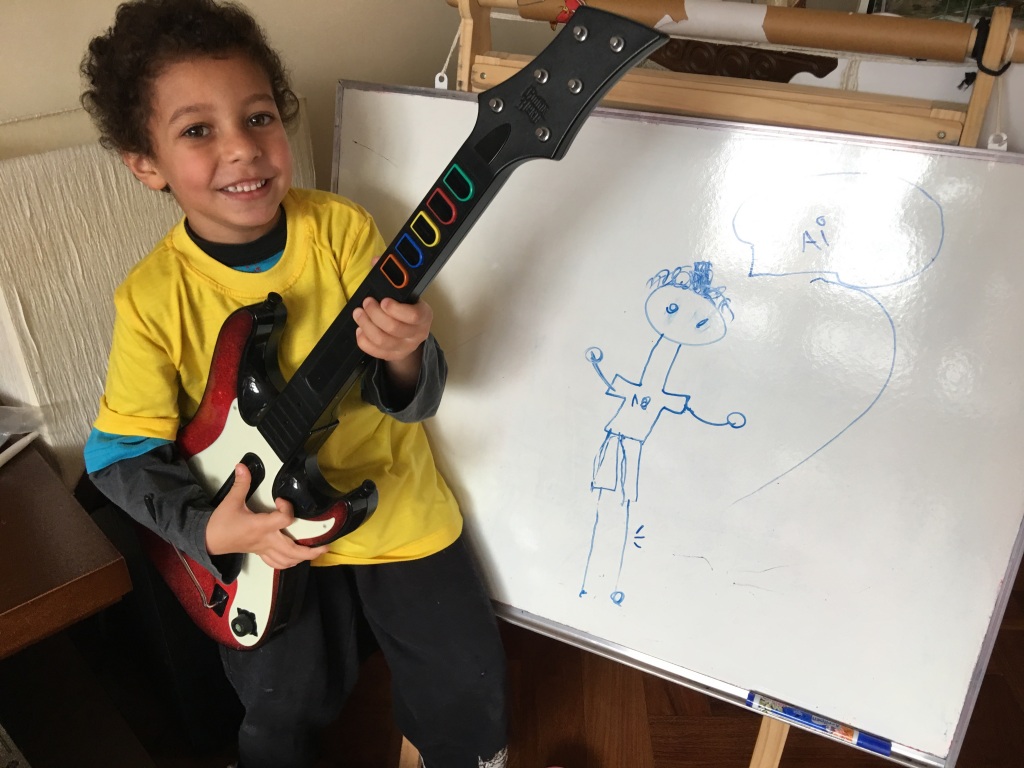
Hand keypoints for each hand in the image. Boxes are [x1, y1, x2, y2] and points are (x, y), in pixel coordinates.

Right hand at [205, 463, 328, 568]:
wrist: (208, 540)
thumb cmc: (220, 524)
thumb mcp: (231, 501)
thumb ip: (241, 484)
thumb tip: (243, 467)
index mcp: (261, 527)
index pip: (284, 520)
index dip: (288, 509)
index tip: (282, 500)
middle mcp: (266, 540)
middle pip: (293, 550)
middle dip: (311, 549)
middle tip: (325, 544)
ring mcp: (264, 548)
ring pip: (287, 560)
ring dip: (303, 558)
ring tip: (315, 551)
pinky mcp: (261, 552)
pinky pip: (277, 563)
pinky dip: (288, 563)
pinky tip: (295, 558)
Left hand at [353, 297, 432, 391]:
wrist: (413, 330)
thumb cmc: (407, 309)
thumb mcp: (409, 298)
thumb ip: (397, 291)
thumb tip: (377, 281)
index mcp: (424, 316)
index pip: (413, 315)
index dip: (395, 309)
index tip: (383, 301)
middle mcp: (417, 334)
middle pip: (393, 328)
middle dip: (375, 313)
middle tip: (367, 303)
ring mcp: (405, 348)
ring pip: (382, 340)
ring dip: (366, 325)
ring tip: (359, 313)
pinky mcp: (393, 355)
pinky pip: (375, 351)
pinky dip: (363, 340)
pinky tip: (360, 329)